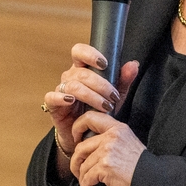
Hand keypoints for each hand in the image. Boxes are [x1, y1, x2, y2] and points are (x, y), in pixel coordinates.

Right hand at [42, 44, 137, 175]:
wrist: (85, 134)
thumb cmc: (98, 111)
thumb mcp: (114, 96)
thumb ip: (123, 80)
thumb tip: (133, 65)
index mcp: (82, 69)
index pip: (80, 51)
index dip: (89, 54)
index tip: (104, 64)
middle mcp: (70, 77)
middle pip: (82, 73)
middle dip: (100, 85)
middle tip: (113, 97)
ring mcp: (60, 90)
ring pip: (72, 86)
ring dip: (91, 96)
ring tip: (104, 106)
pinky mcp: (53, 104)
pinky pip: (52, 96)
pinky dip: (61, 97)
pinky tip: (72, 100)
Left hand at [69, 110, 145, 185]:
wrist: (155, 183)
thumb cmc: (143, 169)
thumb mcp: (129, 144)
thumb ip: (111, 140)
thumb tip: (90, 148)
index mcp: (118, 129)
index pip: (90, 117)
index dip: (77, 127)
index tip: (76, 139)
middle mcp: (112, 137)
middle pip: (80, 147)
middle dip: (76, 164)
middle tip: (80, 174)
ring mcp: (107, 151)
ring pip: (82, 166)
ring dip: (83, 181)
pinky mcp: (105, 166)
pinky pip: (86, 179)